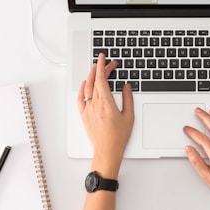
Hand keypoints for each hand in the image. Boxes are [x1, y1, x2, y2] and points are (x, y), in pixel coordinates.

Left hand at [77, 53, 134, 177]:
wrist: (107, 151)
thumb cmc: (118, 137)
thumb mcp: (129, 116)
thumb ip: (128, 99)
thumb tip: (126, 86)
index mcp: (106, 103)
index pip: (102, 79)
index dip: (103, 66)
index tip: (104, 58)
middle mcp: (95, 104)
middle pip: (95, 81)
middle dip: (100, 69)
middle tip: (106, 63)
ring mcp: (88, 110)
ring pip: (87, 88)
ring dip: (91, 76)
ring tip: (95, 69)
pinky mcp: (84, 116)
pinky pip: (80, 99)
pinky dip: (82, 89)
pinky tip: (84, 84)